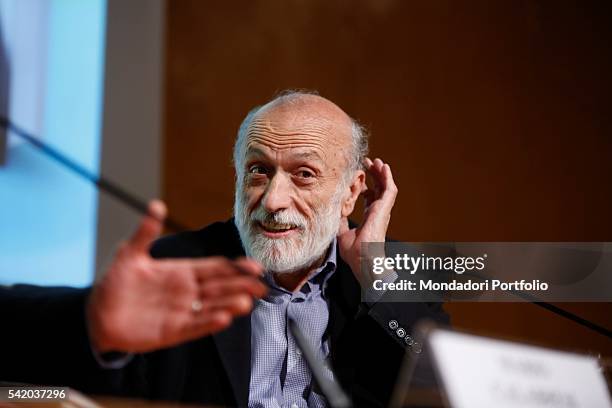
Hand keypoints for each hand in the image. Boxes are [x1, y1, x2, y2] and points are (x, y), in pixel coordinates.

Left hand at [87, 200, 266, 352]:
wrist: (98, 314)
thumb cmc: (116, 282)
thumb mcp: (130, 254)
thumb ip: (145, 232)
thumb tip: (156, 205)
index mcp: (182, 272)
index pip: (215, 268)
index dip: (235, 267)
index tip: (254, 266)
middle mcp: (187, 292)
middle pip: (220, 288)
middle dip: (241, 286)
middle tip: (262, 285)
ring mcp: (181, 312)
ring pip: (212, 307)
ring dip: (229, 305)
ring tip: (246, 303)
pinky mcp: (172, 332)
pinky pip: (194, 327)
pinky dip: (208, 323)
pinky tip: (224, 319)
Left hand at [337, 158, 397, 286]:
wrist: (362, 257)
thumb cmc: (354, 251)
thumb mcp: (341, 231)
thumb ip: (340, 220)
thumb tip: (333, 211)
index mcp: (368, 217)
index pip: (368, 198)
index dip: (364, 186)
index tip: (357, 177)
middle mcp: (377, 211)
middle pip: (377, 189)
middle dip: (372, 175)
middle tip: (365, 163)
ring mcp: (382, 209)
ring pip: (385, 186)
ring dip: (380, 173)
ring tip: (375, 161)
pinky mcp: (385, 208)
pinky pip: (390, 189)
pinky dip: (387, 177)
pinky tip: (383, 166)